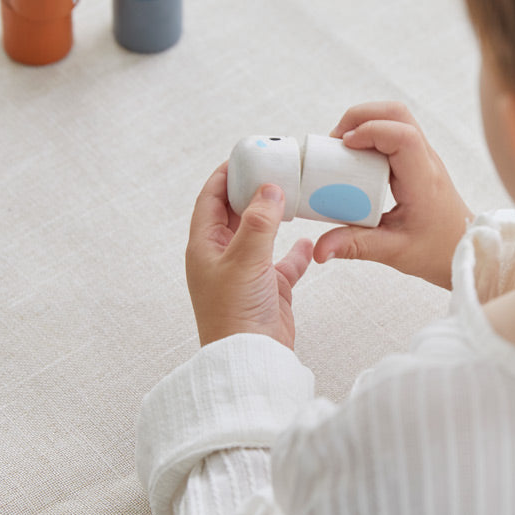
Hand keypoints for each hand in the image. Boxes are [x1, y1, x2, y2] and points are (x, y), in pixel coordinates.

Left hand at [186, 163, 313, 348]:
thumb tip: (269, 188)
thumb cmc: (235, 314)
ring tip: (292, 194)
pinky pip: (283, 263)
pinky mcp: (268, 289)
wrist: (251, 360)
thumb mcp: (245, 260)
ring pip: (260, 234)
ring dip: (274, 216)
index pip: (210, 198)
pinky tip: (310, 241)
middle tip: (274, 168)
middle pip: (235, 211)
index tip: (246, 155)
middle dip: (253, 189)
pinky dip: (296, 252)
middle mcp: (223, 256)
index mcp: (205, 246)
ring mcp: (246, 272)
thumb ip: (258, 222)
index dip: (225, 174)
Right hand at [313, 102, 471, 288]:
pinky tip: (356, 156)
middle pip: (398, 113)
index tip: (344, 145)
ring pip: (397, 118)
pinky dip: (373, 133)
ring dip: (366, 122)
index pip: (403, 136)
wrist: (464, 249)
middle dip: (361, 116)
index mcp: (423, 180)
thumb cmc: (436, 251)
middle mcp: (426, 161)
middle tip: (335, 141)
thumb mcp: (393, 252)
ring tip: (341, 147)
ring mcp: (424, 157)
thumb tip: (320, 249)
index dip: (370, 130)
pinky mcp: (418, 160)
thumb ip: (355, 246)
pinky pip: (396, 132)